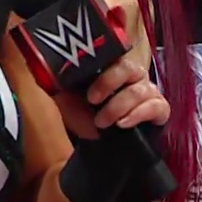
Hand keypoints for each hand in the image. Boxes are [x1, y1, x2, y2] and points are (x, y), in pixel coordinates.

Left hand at [53, 48, 169, 140]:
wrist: (102, 146)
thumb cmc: (87, 117)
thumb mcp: (67, 101)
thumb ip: (56, 85)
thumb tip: (42, 70)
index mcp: (110, 67)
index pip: (112, 55)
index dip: (101, 69)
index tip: (87, 90)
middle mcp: (132, 75)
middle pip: (128, 67)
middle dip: (109, 83)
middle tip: (92, 101)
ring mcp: (148, 91)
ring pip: (140, 90)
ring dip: (119, 106)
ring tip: (102, 122)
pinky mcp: (159, 109)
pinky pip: (156, 107)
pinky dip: (137, 115)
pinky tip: (123, 124)